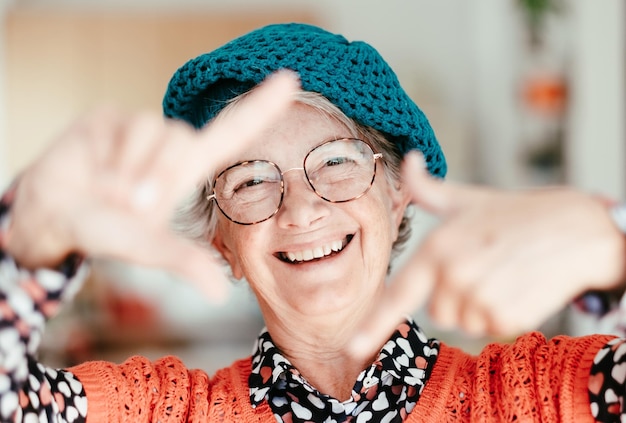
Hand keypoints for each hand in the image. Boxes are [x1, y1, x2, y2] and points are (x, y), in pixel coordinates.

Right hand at [4, 71, 298, 301]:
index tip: (292, 80)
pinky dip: (106, 158)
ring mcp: (137, 127)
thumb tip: (218, 292)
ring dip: (130, 170)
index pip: (233, 131)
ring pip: (153, 129)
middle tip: (133, 206)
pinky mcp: (107, 117)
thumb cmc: (106, 231)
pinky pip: (119, 126)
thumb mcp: (147, 248)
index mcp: (188, 169)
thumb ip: (182, 262)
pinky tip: (91, 172)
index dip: (262, 106)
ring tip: (110, 192)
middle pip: (185, 139)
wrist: (51, 217)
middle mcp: (168, 143)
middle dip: (159, 176)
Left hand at [351, 152, 625, 356]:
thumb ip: (427, 189)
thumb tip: (407, 160)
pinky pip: (491, 328)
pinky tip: (519, 286)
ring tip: (503, 274)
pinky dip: (503, 314)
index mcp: (438, 248)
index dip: (374, 324)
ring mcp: (480, 297)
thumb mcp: (467, 198)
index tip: (352, 347)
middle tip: (484, 267)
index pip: (399, 293)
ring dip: (479, 306)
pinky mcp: (507, 317)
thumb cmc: (518, 213)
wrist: (577, 228)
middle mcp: (454, 275)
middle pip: (436, 312)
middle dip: (455, 296)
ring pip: (464, 322)